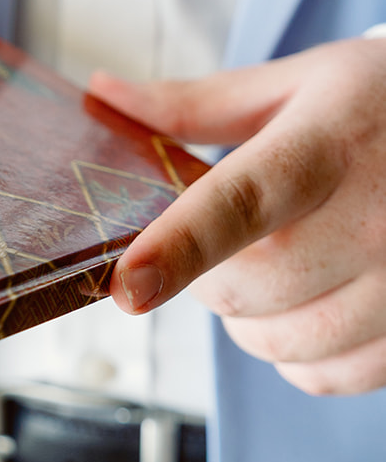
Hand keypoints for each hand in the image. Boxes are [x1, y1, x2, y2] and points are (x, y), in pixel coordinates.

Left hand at [89, 38, 385, 395]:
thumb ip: (193, 104)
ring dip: (249, 320)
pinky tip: (311, 305)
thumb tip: (102, 94)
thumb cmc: (375, 107)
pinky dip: (298, 356)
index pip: (241, 203)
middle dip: (207, 276)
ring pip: (280, 342)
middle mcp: (371, 217)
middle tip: (229, 242)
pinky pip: (327, 376)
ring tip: (275, 268)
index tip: (127, 284)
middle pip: (245, 288)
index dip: (179, 247)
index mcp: (325, 145)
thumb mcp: (294, 85)